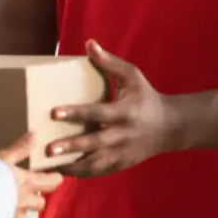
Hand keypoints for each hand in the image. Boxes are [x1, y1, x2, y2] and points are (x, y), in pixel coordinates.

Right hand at [0, 133, 63, 217]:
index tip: (52, 175)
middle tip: (29, 188)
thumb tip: (34, 136)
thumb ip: (19, 149)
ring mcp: (14, 217)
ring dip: (21, 208)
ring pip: (25, 214)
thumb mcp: (2, 158)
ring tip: (9, 199)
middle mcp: (25, 202)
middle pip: (41, 202)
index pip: (52, 182)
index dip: (54, 178)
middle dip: (38, 196)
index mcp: (28, 183)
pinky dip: (6, 217)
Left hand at [46, 40, 181, 177]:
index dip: (76, 113)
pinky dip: (81, 174)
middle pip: (95, 143)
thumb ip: (109, 62)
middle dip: (71, 147)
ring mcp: (122, 153)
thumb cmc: (145, 97)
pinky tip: (62, 171)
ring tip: (49, 165)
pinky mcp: (121, 165)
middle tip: (48, 149)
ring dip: (73, 167)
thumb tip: (89, 43)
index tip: (54, 112)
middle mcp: (123, 135)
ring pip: (95, 164)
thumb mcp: (132, 76)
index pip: (98, 113)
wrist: (169, 127)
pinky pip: (99, 172)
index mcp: (125, 112)